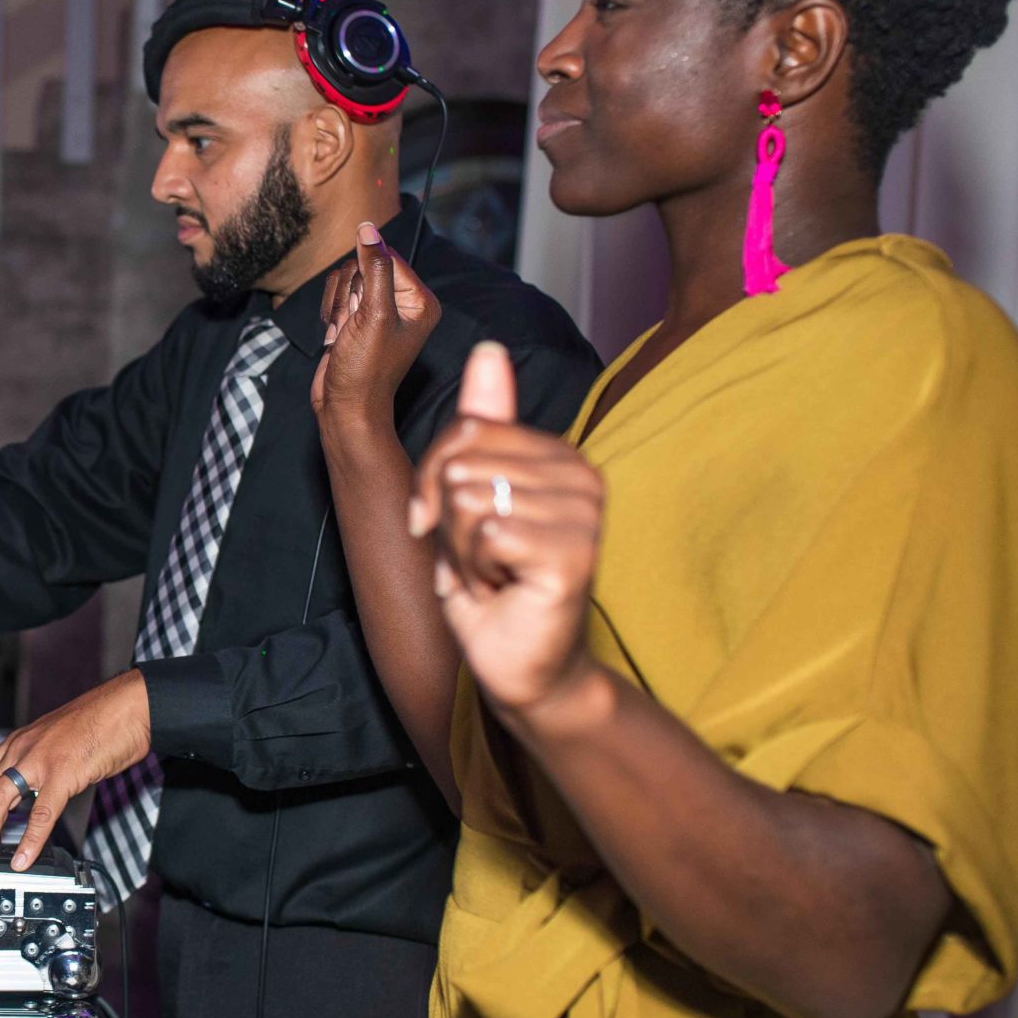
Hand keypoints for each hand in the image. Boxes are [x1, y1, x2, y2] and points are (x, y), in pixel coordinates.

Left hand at [0, 672, 151, 871]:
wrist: (129, 703)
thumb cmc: (100, 721)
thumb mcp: (58, 741)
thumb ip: (42, 765)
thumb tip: (37, 790)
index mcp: (19, 742)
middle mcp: (21, 749)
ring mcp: (40, 760)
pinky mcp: (63, 773)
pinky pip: (41, 812)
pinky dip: (29, 839)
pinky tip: (22, 858)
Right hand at [312, 220, 441, 430]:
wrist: (345, 407)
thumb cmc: (366, 370)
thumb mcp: (374, 314)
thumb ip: (375, 267)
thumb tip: (368, 228)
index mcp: (420, 300)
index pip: (387, 257)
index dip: (365, 276)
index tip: (361, 306)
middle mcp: (403, 303)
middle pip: (364, 266)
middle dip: (349, 294)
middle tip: (352, 325)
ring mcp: (378, 311)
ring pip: (346, 279)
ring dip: (337, 307)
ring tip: (344, 334)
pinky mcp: (357, 319)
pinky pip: (337, 295)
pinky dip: (331, 314)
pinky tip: (337, 337)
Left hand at [409, 342, 604, 715]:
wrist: (519, 666)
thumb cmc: (491, 586)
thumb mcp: (466, 498)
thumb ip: (481, 427)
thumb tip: (488, 351)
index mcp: (559, 455)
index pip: (463, 429)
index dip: (433, 483)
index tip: (449, 525)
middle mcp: (582, 475)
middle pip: (460, 462)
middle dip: (447, 521)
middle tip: (480, 559)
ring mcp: (584, 513)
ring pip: (469, 498)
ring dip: (461, 551)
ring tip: (493, 575)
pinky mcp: (575, 552)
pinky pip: (487, 533)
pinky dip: (476, 570)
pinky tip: (503, 589)